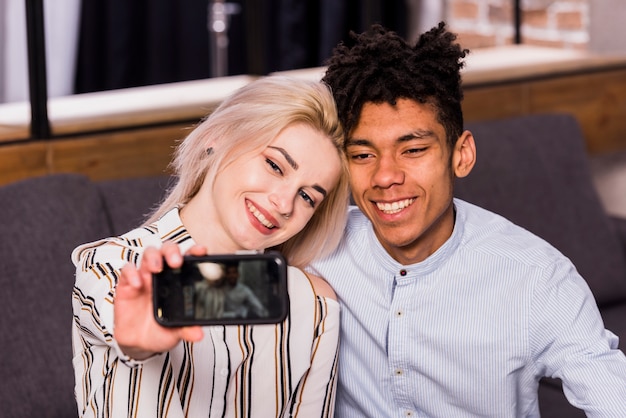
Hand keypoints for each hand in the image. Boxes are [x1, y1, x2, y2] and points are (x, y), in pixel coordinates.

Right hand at [113, 242, 205, 359]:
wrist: (140, 344)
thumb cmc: (161, 330)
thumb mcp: (176, 332)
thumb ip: (186, 330)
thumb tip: (198, 334)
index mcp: (179, 280)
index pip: (188, 259)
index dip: (194, 251)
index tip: (202, 251)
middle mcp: (162, 274)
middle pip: (167, 250)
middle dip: (172, 251)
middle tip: (177, 262)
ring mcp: (144, 277)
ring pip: (149, 254)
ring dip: (153, 257)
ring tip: (157, 268)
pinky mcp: (127, 284)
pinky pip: (127, 271)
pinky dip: (131, 273)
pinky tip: (137, 284)